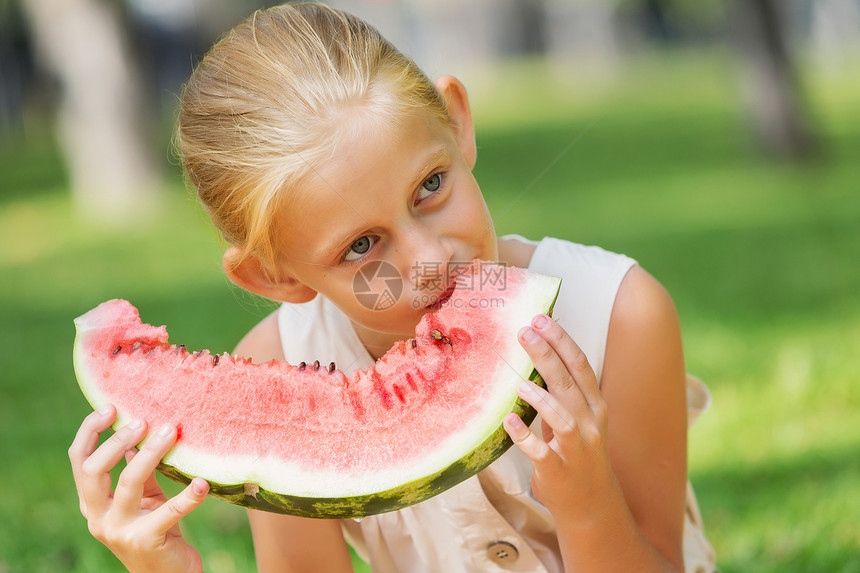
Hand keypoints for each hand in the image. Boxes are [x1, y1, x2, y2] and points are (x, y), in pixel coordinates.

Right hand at [69, 405, 209, 572]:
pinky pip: (168, 513)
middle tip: (143, 420)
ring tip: (171, 432)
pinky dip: (187, 496)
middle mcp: (98, 516)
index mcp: (92, 502)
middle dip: (116, 441)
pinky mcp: (146, 542)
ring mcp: (120, 531)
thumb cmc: (156, 528)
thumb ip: (137, 468)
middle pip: (94, 471)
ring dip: (150, 454)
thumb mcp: (143, 496)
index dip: (90, 432)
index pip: (79, 460)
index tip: (110, 407)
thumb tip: (139, 428)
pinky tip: (202, 482)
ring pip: (129, 484)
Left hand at [503, 314, 615, 521]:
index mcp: (594, 405)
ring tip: (519, 384)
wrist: (590, 503)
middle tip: (524, 331)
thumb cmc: (576, 451)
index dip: (562, 340)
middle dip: (548, 354)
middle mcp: (589, 423)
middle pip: (569, 384)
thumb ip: (561, 389)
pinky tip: (508, 422)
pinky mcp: (558, 471)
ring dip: (541, 399)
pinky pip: (541, 453)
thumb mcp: (576, 416)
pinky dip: (525, 437)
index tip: (540, 318)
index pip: (580, 365)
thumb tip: (536, 351)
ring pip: (563, 419)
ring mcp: (576, 449)